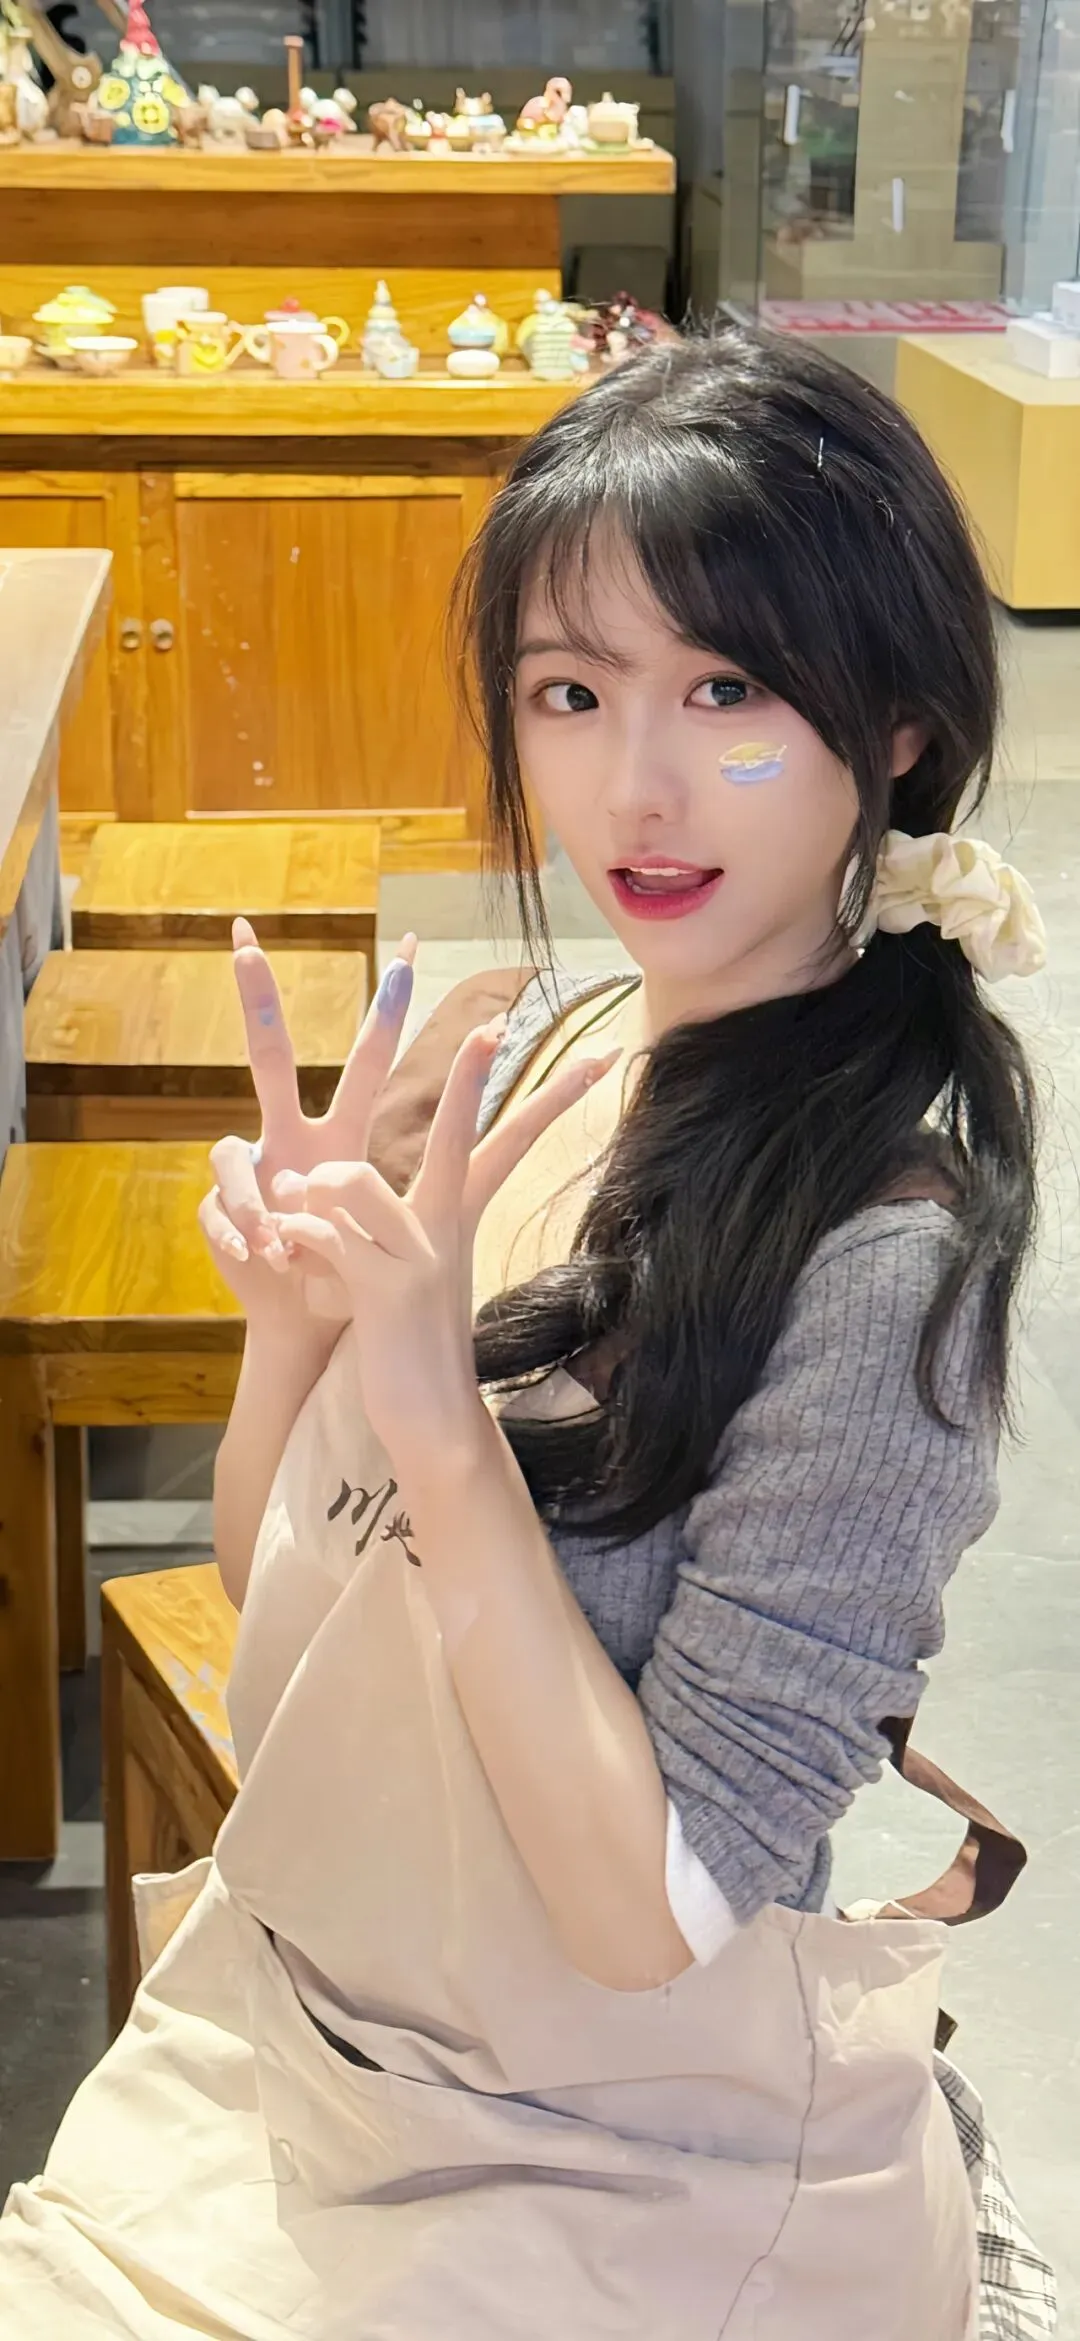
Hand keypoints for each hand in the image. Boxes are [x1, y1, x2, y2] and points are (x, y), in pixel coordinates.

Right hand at [198, 918, 418, 1339]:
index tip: (408, 946)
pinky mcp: (218, 1209)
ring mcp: (250, 1170)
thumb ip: (372, 1205)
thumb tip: (334, 1182)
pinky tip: (260, 1259)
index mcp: (341, 1135)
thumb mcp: (377, 1234)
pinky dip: (240, 1236)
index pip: (365, 1061)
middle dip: (256, 998)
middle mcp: (290, 1138)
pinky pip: (219, 1209)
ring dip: (255, 1202)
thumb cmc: (347, 1267)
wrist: (307, 1319)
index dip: (385, 1010)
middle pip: (268, 1058)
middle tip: (244, 940)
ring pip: (229, 1151)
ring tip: (278, 1246)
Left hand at [274, 1009, 622, 1470]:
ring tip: (290, 1210)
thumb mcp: (401, 1268)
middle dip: (473, 1078)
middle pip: (463, 1135)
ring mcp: (421, 1258)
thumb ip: (375, 1218)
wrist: (431, 1419)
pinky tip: (285, 1254)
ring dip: (312, 1187)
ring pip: (355, 1177)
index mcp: (457, 1216)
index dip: (543, 1097)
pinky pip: (327, 1233)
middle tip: (493, 1026)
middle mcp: (448, 1228)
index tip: (584, 1054)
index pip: (504, 1141)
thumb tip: (330, 1177)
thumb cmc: (410, 1341)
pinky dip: (295, 1235)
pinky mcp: (388, 1290)